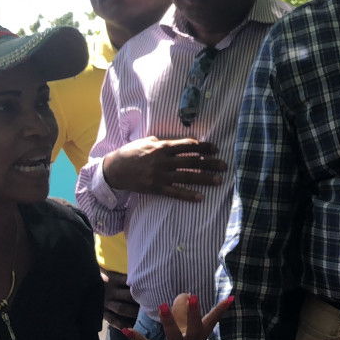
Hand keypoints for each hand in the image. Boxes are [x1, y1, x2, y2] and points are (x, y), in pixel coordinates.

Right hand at [102, 136, 226, 200]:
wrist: (115, 169)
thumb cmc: (133, 152)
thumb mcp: (149, 141)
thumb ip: (166, 142)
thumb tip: (186, 142)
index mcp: (162, 147)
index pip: (188, 145)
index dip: (204, 147)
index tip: (216, 149)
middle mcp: (163, 161)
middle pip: (192, 161)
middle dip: (210, 163)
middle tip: (224, 165)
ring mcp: (160, 175)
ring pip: (187, 177)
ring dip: (204, 179)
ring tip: (218, 181)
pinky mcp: (156, 188)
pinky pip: (175, 192)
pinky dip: (188, 195)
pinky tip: (200, 197)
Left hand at [125, 293, 233, 339]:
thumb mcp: (190, 338)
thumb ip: (188, 316)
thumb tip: (185, 295)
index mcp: (199, 338)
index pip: (211, 322)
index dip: (221, 310)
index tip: (231, 298)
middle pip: (194, 330)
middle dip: (194, 314)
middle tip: (193, 297)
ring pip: (174, 338)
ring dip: (169, 322)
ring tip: (163, 305)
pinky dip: (138, 339)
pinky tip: (127, 330)